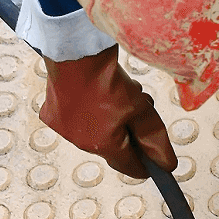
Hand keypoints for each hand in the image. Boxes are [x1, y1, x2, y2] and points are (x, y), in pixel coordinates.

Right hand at [39, 45, 177, 178]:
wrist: (74, 52)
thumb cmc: (105, 79)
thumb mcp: (139, 108)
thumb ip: (153, 137)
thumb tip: (166, 164)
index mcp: (102, 146)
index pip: (129, 166)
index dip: (145, 164)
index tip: (155, 163)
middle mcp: (80, 143)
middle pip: (112, 146)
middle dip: (128, 131)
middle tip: (139, 108)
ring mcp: (63, 129)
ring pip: (94, 131)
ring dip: (108, 119)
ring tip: (117, 93)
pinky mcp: (51, 114)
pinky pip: (75, 118)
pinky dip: (88, 110)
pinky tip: (93, 91)